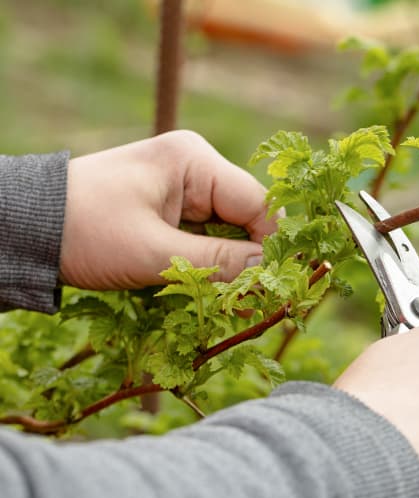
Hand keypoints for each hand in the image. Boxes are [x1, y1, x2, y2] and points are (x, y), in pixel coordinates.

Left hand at [61, 130, 276, 288]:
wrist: (25, 229)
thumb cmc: (85, 232)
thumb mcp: (153, 252)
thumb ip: (216, 263)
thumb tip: (269, 274)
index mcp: (193, 160)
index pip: (256, 203)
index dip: (270, 244)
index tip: (276, 285)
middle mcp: (194, 168)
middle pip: (245, 217)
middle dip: (248, 257)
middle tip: (251, 299)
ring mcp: (182, 189)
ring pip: (228, 230)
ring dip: (228, 264)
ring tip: (228, 299)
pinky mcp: (169, 210)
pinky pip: (206, 237)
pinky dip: (208, 263)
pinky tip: (207, 287)